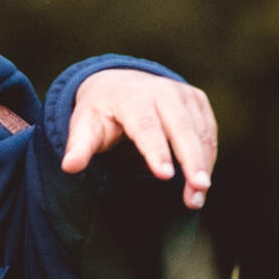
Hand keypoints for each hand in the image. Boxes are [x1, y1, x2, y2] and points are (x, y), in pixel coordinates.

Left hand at [59, 67, 219, 206]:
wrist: (119, 83)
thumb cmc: (101, 112)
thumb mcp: (84, 125)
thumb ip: (78, 146)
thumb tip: (69, 167)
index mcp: (130, 97)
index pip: (145, 125)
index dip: (156, 150)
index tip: (165, 175)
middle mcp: (160, 91)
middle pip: (180, 127)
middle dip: (191, 159)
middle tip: (198, 189)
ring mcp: (181, 93)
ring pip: (198, 130)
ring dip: (202, 164)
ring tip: (199, 195)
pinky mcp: (196, 99)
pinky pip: (208, 130)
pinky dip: (208, 155)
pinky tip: (202, 178)